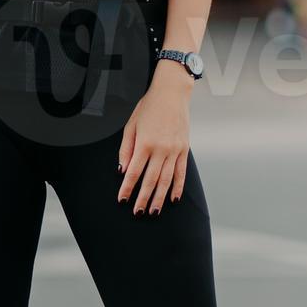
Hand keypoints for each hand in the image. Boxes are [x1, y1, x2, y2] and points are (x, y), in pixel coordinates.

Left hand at [117, 70, 191, 214]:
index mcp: (144, 143)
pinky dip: (178, 187)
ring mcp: (174, 150)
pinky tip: (173, 199)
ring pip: (166, 180)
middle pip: (150, 180)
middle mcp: (161, 149)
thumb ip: (126, 149)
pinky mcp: (184, 149)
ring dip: (159, 198)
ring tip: (154, 211)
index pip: (134, 172)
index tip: (122, 200)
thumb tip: (123, 171)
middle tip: (138, 213)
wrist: (172, 93)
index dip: (127, 188)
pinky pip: (181, 173)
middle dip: (143, 199)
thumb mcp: (130, 125)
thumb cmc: (148, 108)